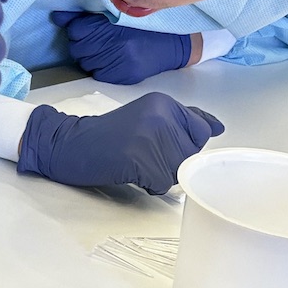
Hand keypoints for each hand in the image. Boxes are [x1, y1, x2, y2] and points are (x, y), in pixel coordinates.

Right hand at [17, 92, 224, 193]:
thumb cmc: (108, 135)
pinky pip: (162, 185)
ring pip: (178, 171)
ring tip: (135, 163)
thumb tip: (218, 127)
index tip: (160, 144)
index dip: (183, 145)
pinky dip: (148, 185)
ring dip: (160, 175)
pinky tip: (129, 172)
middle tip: (141, 153)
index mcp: (164, 102)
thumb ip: (182, 120)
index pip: (202, 131)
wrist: (69, 143)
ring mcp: (150, 137)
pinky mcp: (139, 159)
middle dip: (172, 162)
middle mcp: (161, 115)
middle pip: (191, 154)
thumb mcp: (148, 116)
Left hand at [51, 11, 190, 84]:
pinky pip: (97, 75)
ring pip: (84, 63)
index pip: (75, 30)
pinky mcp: (121, 76)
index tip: (86, 29)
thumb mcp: (115, 14)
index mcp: (111, 23)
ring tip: (106, 50)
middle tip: (97, 41)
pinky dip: (100, 68)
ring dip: (90, 57)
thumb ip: (83, 16)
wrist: (173, 45)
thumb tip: (56, 16)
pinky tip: (112, 60)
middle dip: (82, 44)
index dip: (78, 30)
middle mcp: (113, 43)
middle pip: (77, 48)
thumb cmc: (141, 28)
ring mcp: (117, 61)